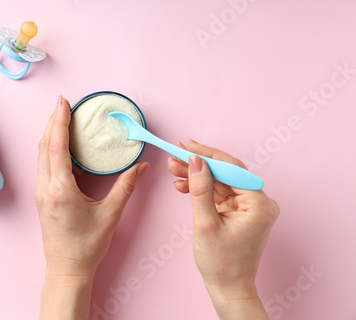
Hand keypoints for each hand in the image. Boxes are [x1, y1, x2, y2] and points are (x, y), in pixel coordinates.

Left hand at [36, 96, 149, 319]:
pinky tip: (60, 145)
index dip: (59, 122)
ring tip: (60, 118)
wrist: (67, 270)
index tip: (64, 103)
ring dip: (49, 134)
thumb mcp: (110, 215)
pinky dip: (50, 149)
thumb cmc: (86, 247)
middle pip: (44, 146)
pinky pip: (44, 166)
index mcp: (60, 190)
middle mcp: (45, 188)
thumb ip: (126, 187)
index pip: (56, 147)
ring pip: (41, 155)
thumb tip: (141, 166)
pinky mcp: (42, 197)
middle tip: (63, 103)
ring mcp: (40, 193)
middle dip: (52, 121)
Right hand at [168, 140, 278, 319]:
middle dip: (199, 165)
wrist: (228, 288)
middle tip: (176, 155)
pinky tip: (183, 185)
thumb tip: (196, 161)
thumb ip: (200, 190)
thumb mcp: (205, 224)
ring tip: (174, 169)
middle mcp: (260, 202)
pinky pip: (220, 194)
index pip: (232, 169)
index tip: (186, 146)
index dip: (207, 155)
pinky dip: (203, 190)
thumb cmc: (221, 263)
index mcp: (259, 204)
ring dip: (198, 176)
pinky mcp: (241, 212)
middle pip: (226, 173)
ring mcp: (251, 207)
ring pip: (221, 182)